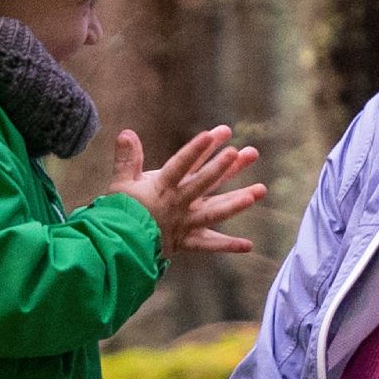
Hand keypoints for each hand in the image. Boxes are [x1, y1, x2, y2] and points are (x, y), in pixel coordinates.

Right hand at [108, 124, 266, 256]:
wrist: (118, 246)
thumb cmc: (119, 212)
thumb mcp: (120, 183)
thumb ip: (126, 159)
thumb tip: (126, 132)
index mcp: (161, 187)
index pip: (180, 165)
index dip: (195, 150)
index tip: (211, 134)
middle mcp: (178, 204)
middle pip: (203, 184)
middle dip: (222, 168)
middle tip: (239, 153)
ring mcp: (185, 223)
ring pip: (214, 211)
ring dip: (236, 202)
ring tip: (259, 191)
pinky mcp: (187, 241)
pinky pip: (209, 244)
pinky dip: (228, 245)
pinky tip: (248, 244)